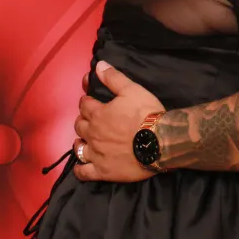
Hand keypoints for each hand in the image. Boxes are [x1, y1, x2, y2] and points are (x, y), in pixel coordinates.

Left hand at [73, 62, 163, 182]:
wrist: (160, 141)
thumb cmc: (146, 113)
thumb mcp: (132, 90)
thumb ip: (113, 78)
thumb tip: (98, 65)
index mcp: (98, 113)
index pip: (84, 104)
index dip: (86, 101)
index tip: (90, 100)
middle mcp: (93, 133)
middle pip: (79, 125)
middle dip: (83, 120)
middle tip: (91, 119)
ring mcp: (96, 153)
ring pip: (79, 147)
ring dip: (80, 142)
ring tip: (84, 140)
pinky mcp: (102, 171)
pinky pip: (84, 172)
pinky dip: (80, 170)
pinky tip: (81, 167)